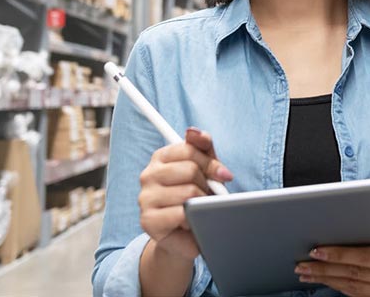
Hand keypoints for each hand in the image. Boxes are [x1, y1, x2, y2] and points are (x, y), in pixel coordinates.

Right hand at [138, 128, 232, 260]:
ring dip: (202, 203)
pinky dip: (194, 219)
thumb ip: (202, 147)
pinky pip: (182, 214)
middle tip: (209, 196)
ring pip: (188, 192)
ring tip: (199, 209)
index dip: (210, 162)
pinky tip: (192, 222)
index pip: (189, 149)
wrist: (186, 237)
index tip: (223, 175)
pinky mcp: (148, 220)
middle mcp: (148, 175)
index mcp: (160, 158)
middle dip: (208, 184)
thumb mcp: (204, 169)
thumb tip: (193, 131)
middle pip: (190, 169)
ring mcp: (145, 197)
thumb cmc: (196, 199)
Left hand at [294, 218, 369, 295]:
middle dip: (324, 269)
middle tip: (301, 264)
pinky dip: (339, 287)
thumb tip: (331, 230)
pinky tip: (324, 280)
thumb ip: (367, 230)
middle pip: (355, 275)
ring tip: (306, 273)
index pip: (364, 257)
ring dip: (326, 281)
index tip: (315, 250)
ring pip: (354, 288)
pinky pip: (360, 295)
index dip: (337, 254)